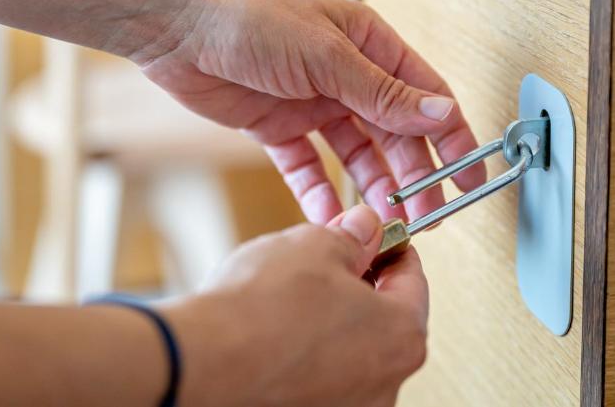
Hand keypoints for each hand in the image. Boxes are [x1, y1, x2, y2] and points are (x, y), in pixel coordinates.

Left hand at [136, 0, 486, 223]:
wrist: (176, 27)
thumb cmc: (250, 18)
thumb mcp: (326, 56)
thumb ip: (382, 92)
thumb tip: (440, 114)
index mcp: (369, 45)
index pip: (425, 96)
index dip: (451, 137)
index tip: (468, 178)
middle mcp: (347, 75)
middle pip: (395, 132)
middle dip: (414, 175)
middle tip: (425, 218)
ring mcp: (313, 102)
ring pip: (356, 154)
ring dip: (372, 187)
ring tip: (383, 223)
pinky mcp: (277, 126)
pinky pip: (308, 166)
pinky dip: (319, 191)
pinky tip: (327, 215)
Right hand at [159, 205, 427, 406]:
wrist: (201, 363)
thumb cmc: (259, 313)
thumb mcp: (315, 246)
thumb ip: (353, 237)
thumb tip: (364, 229)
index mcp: (402, 336)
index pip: (412, 280)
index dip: (391, 249)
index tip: (378, 237)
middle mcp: (385, 385)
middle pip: (383, 321)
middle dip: (358, 287)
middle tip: (329, 261)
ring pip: (350, 352)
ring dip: (330, 323)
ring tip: (290, 298)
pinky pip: (319, 377)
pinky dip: (304, 354)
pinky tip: (275, 333)